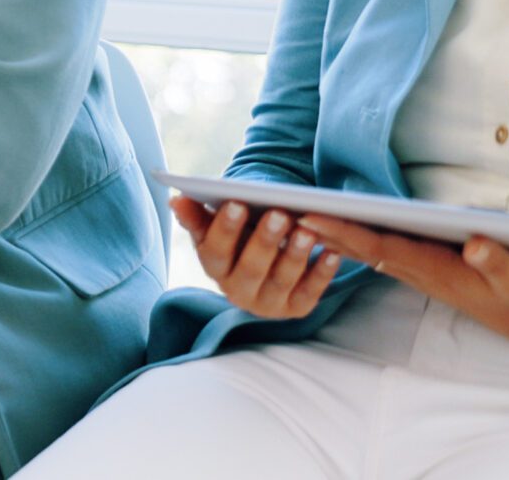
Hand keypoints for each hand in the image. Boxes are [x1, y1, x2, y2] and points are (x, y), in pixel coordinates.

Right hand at [176, 196, 342, 319]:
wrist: (266, 268)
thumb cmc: (239, 238)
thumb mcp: (217, 228)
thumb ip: (198, 215)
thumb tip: (175, 199)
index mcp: (215, 269)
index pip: (215, 252)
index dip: (225, 229)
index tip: (237, 203)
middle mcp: (238, 292)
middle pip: (250, 268)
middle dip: (265, 240)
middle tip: (279, 214)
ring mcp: (268, 304)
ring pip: (281, 281)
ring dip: (296, 255)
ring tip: (308, 230)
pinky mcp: (295, 308)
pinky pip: (310, 293)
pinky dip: (322, 273)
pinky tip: (333, 253)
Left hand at [298, 215, 508, 357]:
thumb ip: (498, 261)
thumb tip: (474, 246)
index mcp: (437, 269)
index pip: (380, 246)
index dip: (343, 232)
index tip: (308, 217)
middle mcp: (423, 272)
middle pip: (363, 248)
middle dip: (324, 230)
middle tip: (281, 211)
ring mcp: (425, 273)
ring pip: (370, 252)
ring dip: (334, 236)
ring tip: (297, 218)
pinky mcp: (432, 271)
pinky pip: (384, 255)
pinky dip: (357, 242)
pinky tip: (338, 235)